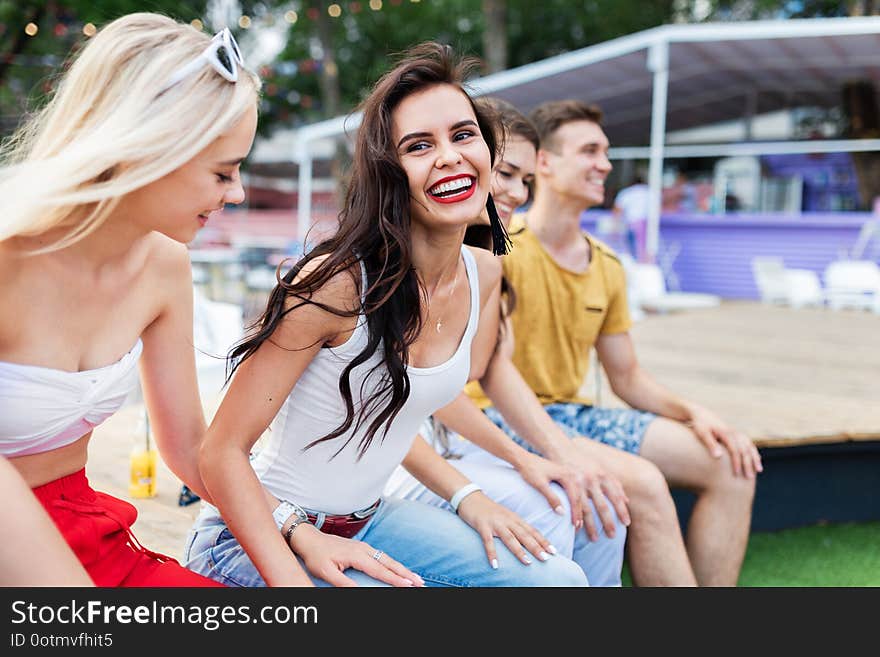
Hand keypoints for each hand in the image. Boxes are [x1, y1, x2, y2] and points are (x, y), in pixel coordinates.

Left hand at [290, 524, 423, 586]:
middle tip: (420, 582)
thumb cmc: (316, 556)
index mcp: (357, 555)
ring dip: (402, 569)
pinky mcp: (362, 548)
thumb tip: (358, 592)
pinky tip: (397, 569)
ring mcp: (364, 547)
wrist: (309, 539)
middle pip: (389, 563)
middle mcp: (364, 549)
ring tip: (414, 578)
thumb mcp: (326, 572)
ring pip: (387, 559)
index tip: (409, 586)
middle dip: (406, 573)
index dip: (396, 579)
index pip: (381, 570)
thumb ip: (343, 583)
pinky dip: (393, 564)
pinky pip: (382, 557)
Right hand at [456, 491, 556, 568]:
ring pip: (510, 538)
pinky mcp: (482, 526)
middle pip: (524, 535)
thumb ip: (516, 527)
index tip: (553, 551)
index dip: (543, 541)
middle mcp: (507, 520)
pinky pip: (488, 541)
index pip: (532, 530)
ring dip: (519, 551)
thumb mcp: (506, 516)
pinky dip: (492, 553)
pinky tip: (495, 565)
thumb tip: (528, 540)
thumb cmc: (490, 510)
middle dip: (536, 546)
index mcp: (514, 518)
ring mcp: (495, 523)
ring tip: (528, 562)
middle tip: (546, 558)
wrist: (471, 497)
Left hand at [513, 450, 585, 528]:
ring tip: (577, 522)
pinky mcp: (565, 476)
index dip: (576, 513)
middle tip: (578, 528)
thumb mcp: (540, 484)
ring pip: (578, 494)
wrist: (523, 459)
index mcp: (567, 475)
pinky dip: (574, 502)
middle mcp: (571, 473)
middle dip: (579, 513)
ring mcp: (569, 474)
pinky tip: (573, 510)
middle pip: (579, 496)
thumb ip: (551, 497)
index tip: (575, 525)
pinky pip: (574, 491)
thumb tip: (562, 513)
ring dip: (578, 508)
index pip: (575, 497)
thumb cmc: (530, 470)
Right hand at [558, 440, 630, 541]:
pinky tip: (577, 527)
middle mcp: (593, 479)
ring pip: (588, 508)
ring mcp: (580, 482)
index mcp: (603, 475)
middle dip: (608, 522)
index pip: (616, 496)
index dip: (621, 510)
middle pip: (603, 505)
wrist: (561, 448)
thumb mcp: (600, 468)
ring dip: (591, 525)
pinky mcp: (567, 484)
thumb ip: (614, 483)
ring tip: (594, 538)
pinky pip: (574, 505)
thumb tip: (627, 501)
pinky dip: (577, 517)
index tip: (626, 524)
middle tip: (612, 536)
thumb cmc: (582, 460)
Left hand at [687, 404, 762, 478]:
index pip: (735, 450)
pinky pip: (748, 443)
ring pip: (749, 446)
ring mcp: (736, 433)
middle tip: (749, 478)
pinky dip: (754, 452)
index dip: (736, 462)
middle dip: (748, 464)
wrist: (701, 414)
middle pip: (744, 449)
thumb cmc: (700, 425)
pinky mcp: (736, 434)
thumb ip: (710, 444)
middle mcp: (734, 433)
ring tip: (759, 470)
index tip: (737, 474)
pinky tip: (757, 460)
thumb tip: (719, 456)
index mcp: (726, 433)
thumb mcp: (702, 433)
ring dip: (754, 458)